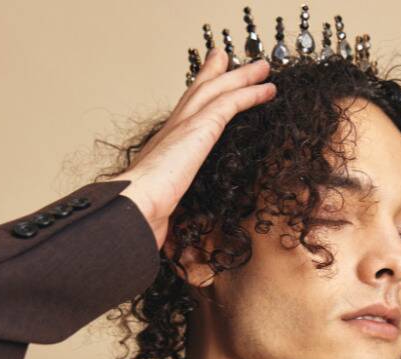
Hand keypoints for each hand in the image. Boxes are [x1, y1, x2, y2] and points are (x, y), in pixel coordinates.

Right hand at [104, 50, 276, 249]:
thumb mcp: (162, 222)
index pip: (181, 119)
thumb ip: (172, 228)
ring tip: (261, 66)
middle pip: (196, 94)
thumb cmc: (138, 220)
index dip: (192, 101)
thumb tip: (180, 260)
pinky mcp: (200, 128)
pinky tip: (268, 88)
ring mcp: (184, 127)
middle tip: (225, 57)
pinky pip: (231, 103)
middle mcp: (170, 133)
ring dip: (240, 77)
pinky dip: (250, 92)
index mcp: (161, 152)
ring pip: (216, 91)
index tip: (202, 89)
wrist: (132, 210)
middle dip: (214, 74)